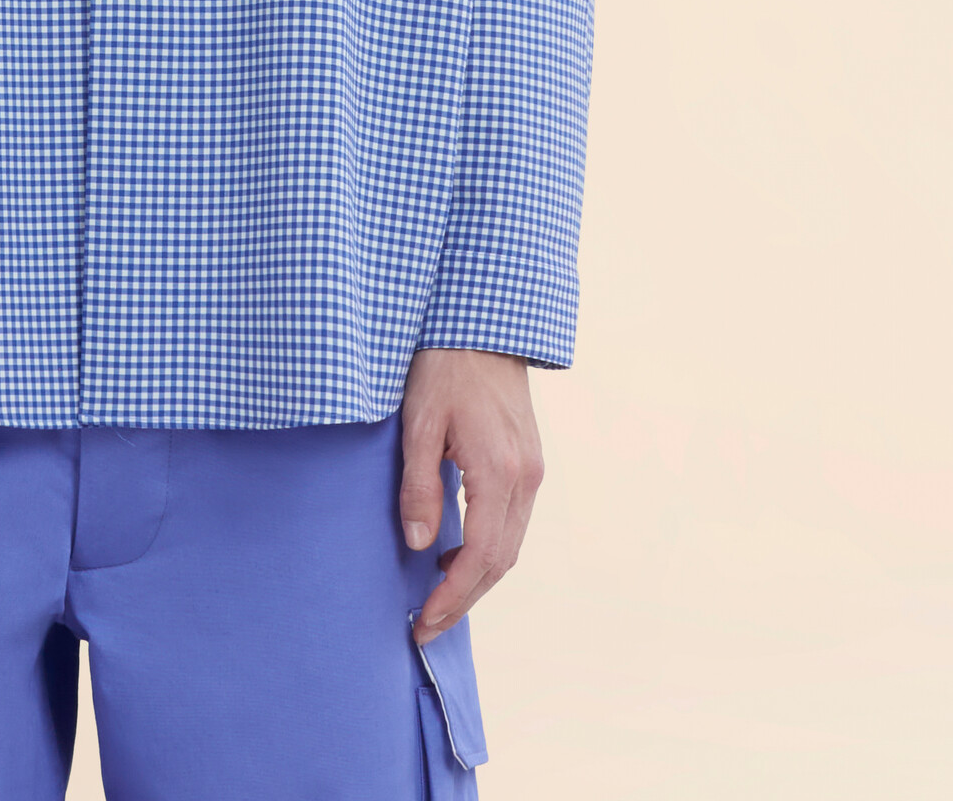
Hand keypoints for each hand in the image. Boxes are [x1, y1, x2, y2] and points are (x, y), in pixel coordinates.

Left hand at [399, 347, 543, 643]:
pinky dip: (489, 551)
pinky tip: (457, 555)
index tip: (423, 622)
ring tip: (438, 600)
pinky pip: (513, 523)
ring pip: (511, 546)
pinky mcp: (530, 463)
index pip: (480, 555)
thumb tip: (420, 544)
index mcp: (499, 470)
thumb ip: (420, 485)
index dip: (453, 596)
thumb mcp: (419, 422)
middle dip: (464, 600)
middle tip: (426, 627)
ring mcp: (533, 471)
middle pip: (501, 561)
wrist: (482, 326)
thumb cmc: (445, 366)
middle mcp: (526, 478)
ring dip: (477, 579)